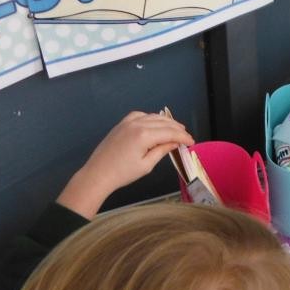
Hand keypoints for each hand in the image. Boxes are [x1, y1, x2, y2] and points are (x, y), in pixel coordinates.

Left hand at [57, 111, 193, 217]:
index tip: (191, 142)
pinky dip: (151, 118)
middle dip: (177, 129)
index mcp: (144, 135)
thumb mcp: (147, 164)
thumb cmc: (122, 173)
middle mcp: (137, 124)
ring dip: (166, 122)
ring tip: (175, 129)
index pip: (170, 132)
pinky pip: (140, 115)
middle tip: (186, 136)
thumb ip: (162, 150)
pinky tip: (155, 124)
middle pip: (163, 122)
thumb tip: (175, 142)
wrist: (98, 173)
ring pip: (153, 117)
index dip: (183, 136)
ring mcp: (127, 122)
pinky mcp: (121, 124)